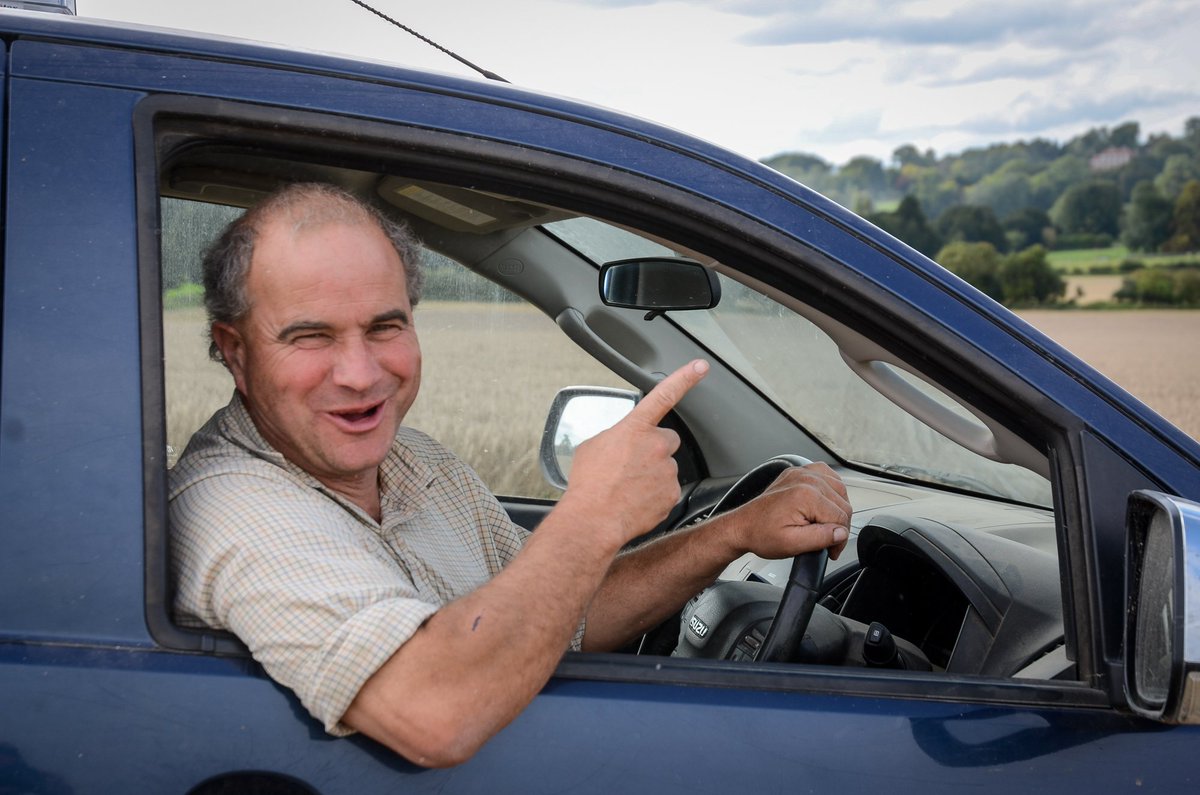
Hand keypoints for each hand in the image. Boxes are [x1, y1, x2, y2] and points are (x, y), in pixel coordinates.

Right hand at [560, 360, 709, 548]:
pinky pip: (666, 491)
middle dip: (654, 450)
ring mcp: (666, 471)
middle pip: (666, 441)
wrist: (593, 519)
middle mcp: (656, 446)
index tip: (700, 366)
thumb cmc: (588, 483)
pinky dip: (653, 496)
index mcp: (635, 428)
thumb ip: (614, 437)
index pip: (664, 395)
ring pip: (665, 468)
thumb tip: (619, 443)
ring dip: (652, 475)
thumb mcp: (592, 447)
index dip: (684, 378)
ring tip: (627, 487)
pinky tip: (635, 501)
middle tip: (633, 465)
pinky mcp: (671, 494)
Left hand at [728, 463, 851, 560]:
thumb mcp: (792, 544)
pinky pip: (827, 476)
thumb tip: (841, 533)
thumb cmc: (761, 534)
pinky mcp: (798, 473)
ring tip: (825, 524)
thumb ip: (821, 538)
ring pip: (839, 489)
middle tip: (828, 541)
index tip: (832, 550)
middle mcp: (806, 479)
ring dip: (837, 508)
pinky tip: (825, 502)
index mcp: (806, 495)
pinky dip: (831, 489)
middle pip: (843, 503)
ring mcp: (802, 473)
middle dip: (839, 525)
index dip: (839, 539)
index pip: (841, 517)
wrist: (742, 526)